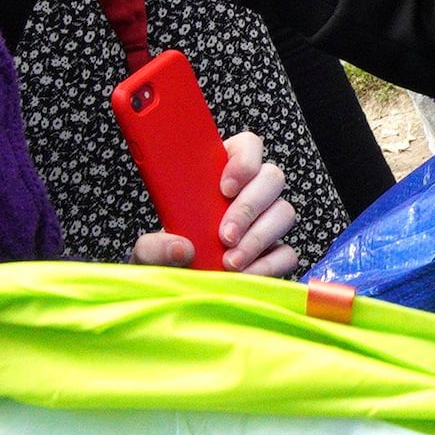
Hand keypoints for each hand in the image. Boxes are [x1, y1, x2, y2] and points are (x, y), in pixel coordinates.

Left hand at [128, 129, 304, 277]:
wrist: (174, 288)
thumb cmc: (165, 260)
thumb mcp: (148, 251)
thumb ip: (154, 247)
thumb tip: (181, 247)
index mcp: (217, 174)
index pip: (246, 146)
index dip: (244, 160)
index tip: (225, 188)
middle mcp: (247, 193)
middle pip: (272, 177)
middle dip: (249, 207)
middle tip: (224, 235)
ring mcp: (265, 223)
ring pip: (283, 213)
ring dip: (258, 238)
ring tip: (229, 262)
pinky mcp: (275, 253)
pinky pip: (286, 252)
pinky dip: (267, 265)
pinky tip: (242, 275)